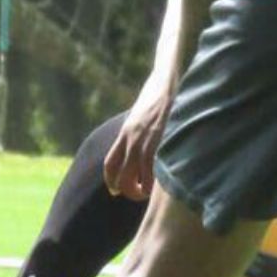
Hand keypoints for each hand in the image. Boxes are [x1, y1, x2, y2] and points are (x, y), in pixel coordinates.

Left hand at [103, 76, 174, 200]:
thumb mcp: (139, 115)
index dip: (111, 182)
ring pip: (138, 178)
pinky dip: (156, 182)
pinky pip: (155, 169)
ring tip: (150, 194)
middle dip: (127, 191)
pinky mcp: (161, 140)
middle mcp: (131, 139)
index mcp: (124, 133)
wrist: (166, 81)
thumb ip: (135, 130)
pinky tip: (163, 184)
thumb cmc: (156, 96)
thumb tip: (135, 142)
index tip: (116, 191)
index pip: (110, 165)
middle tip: (137, 195)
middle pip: (121, 177)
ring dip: (142, 191)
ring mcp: (146, 141)